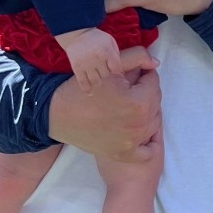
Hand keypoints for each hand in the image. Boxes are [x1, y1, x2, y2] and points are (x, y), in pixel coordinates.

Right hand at [48, 48, 161, 162]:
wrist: (56, 115)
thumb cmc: (81, 89)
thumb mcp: (108, 66)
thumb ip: (136, 57)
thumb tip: (156, 63)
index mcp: (138, 102)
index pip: (154, 81)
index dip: (143, 73)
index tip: (131, 74)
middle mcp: (139, 125)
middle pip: (155, 101)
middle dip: (145, 91)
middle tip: (128, 88)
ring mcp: (133, 142)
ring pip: (154, 122)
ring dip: (146, 112)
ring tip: (128, 106)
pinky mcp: (124, 155)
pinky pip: (149, 151)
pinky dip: (149, 142)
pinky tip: (139, 131)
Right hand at [56, 25, 124, 88]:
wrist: (77, 34)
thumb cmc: (97, 39)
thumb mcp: (110, 42)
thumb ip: (116, 55)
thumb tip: (121, 71)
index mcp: (107, 51)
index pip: (117, 68)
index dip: (119, 73)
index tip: (119, 77)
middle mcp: (97, 58)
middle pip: (107, 76)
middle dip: (109, 78)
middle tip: (111, 82)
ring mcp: (86, 64)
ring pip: (96, 81)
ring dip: (99, 83)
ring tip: (102, 85)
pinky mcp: (77, 68)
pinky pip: (82, 82)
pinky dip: (87, 89)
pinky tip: (90, 94)